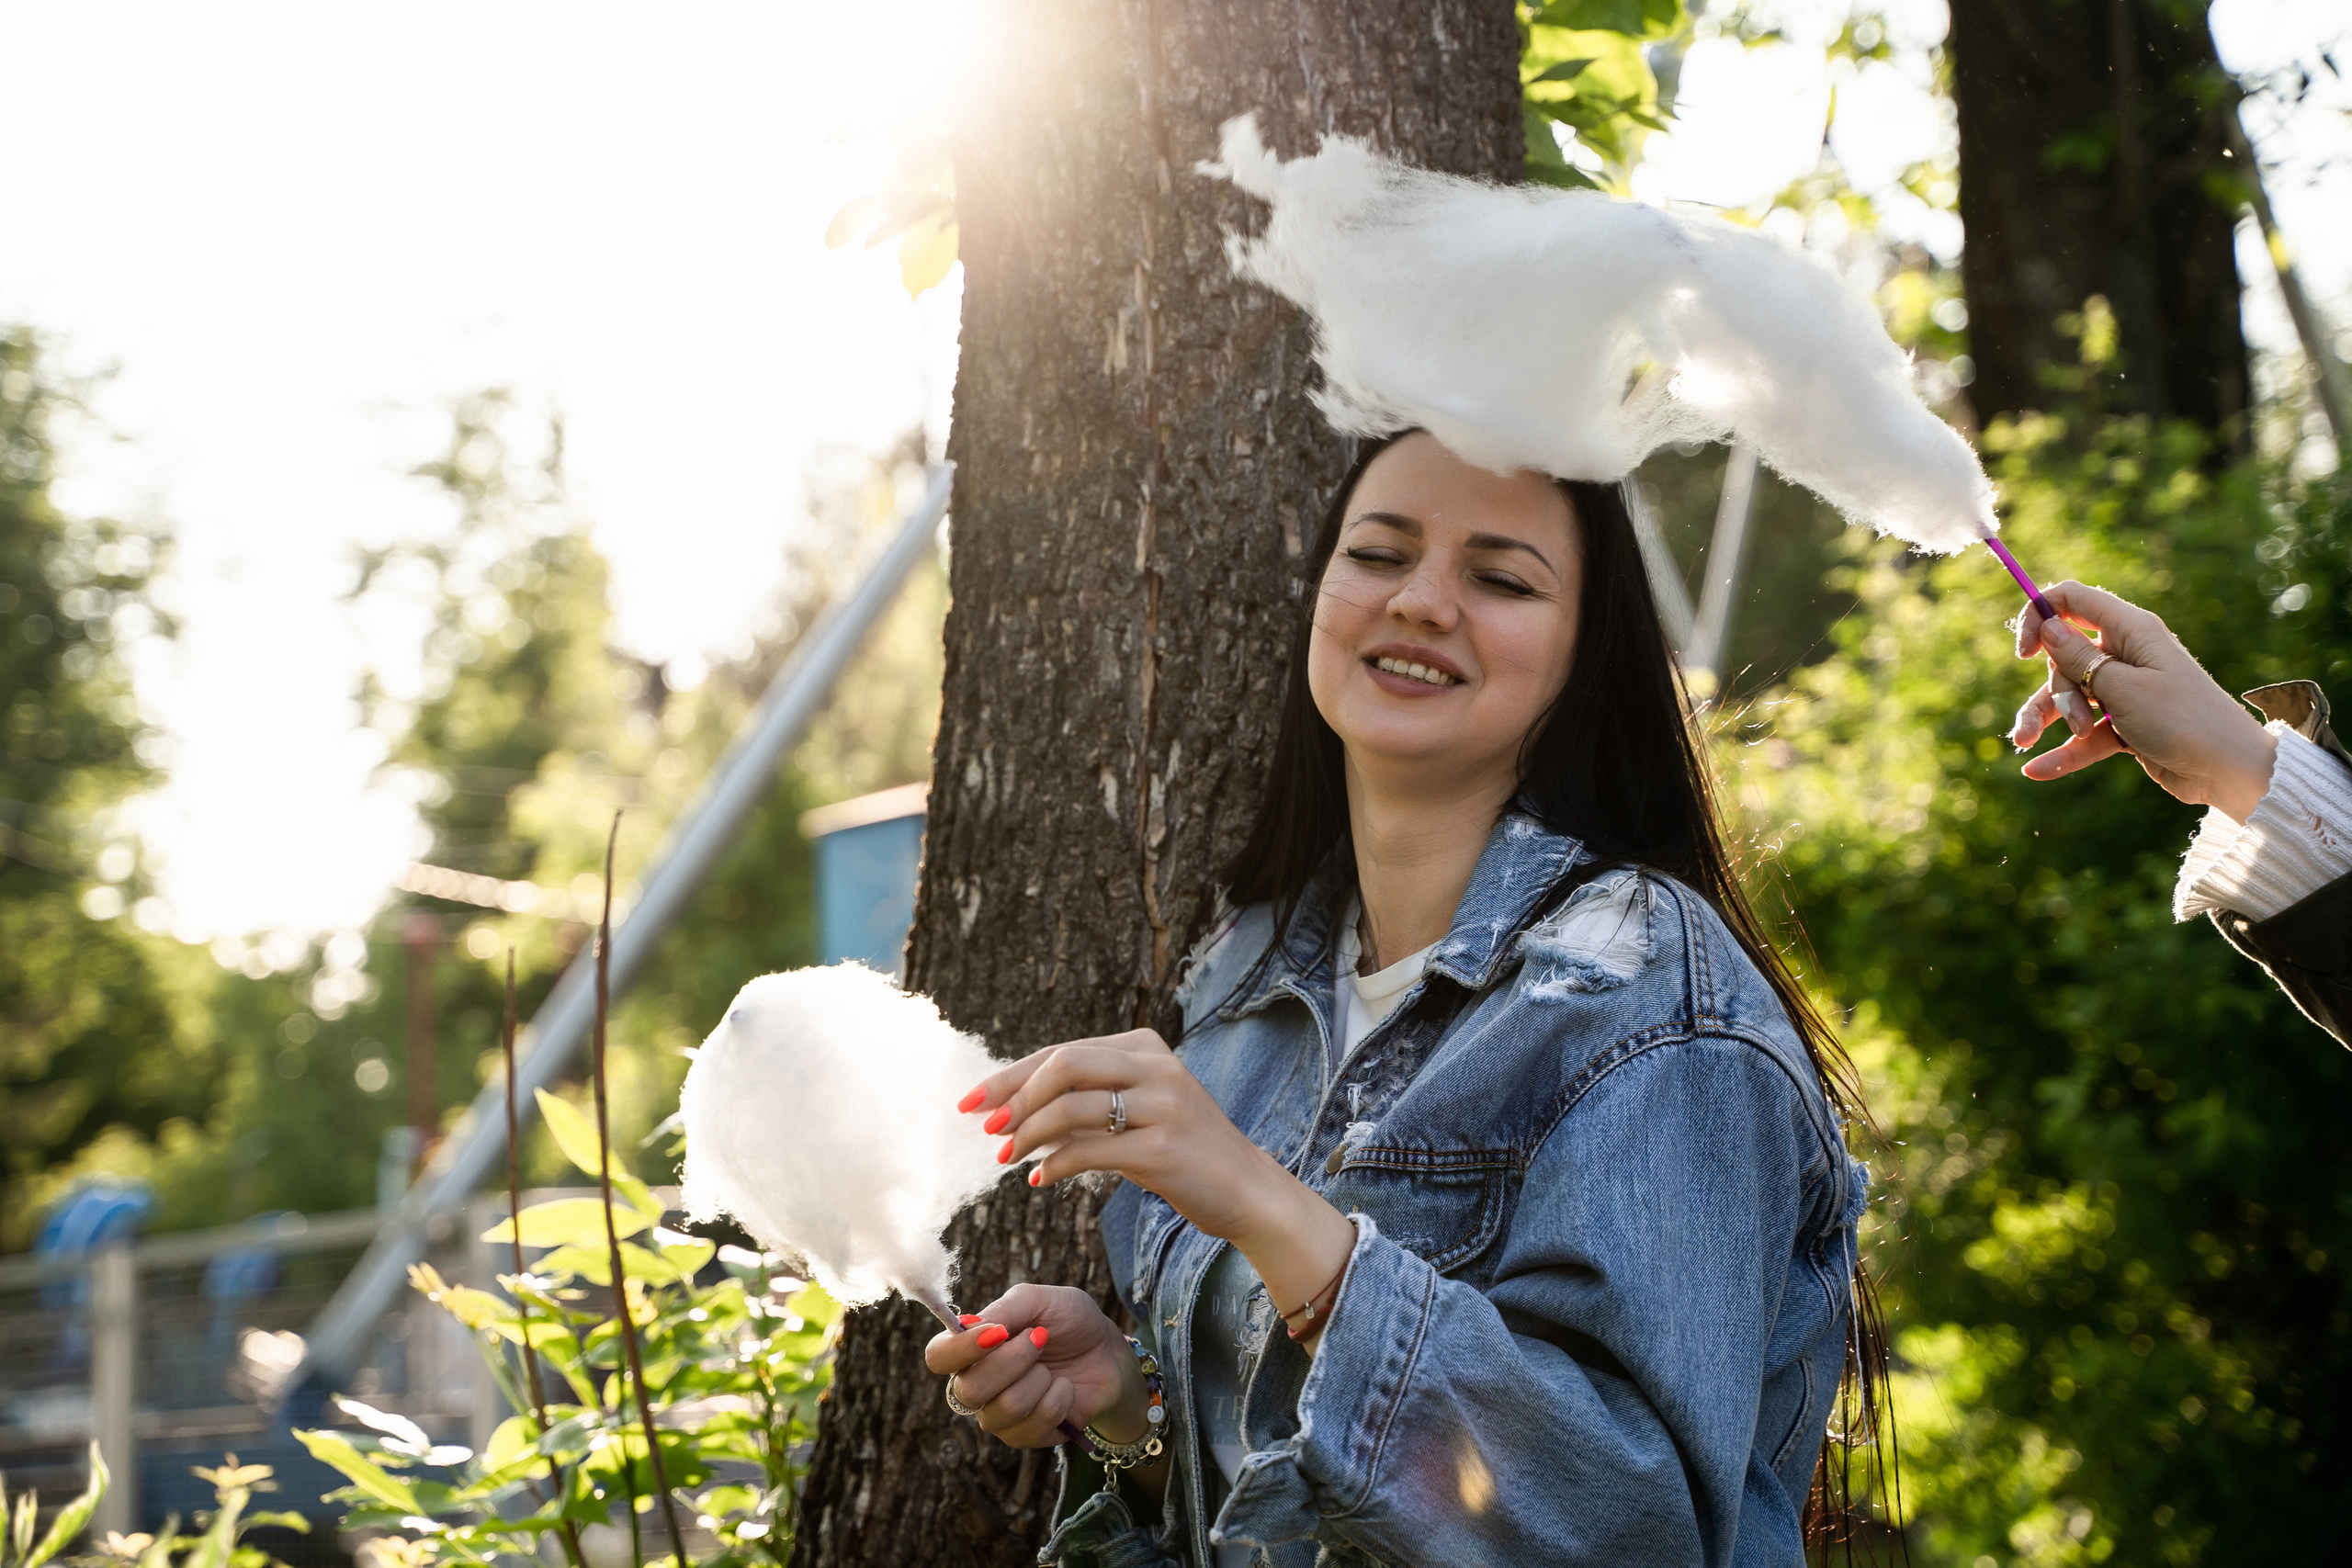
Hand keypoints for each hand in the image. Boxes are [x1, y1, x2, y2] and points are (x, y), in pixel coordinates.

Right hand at [921, 1284, 1145, 1447]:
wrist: (1109, 1353)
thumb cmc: (1070, 1322)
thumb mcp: (1041, 1299)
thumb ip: (1006, 1308)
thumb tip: (973, 1327)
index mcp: (971, 1349)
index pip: (938, 1357)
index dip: (960, 1349)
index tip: (997, 1334)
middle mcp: (977, 1385)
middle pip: (969, 1389)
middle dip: (1013, 1361)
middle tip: (1040, 1339)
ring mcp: (999, 1415)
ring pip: (1003, 1409)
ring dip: (1039, 1379)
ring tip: (1052, 1367)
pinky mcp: (1027, 1437)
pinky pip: (1034, 1425)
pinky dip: (1058, 1398)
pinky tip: (1065, 1388)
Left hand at [967, 1028, 1291, 1242]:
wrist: (1248, 1190)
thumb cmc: (1183, 1153)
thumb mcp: (1137, 1113)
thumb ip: (1086, 1102)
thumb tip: (1011, 1109)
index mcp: (1144, 1046)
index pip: (1062, 1050)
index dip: (1010, 1075)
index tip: (972, 1101)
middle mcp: (1156, 1067)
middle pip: (1063, 1064)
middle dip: (1013, 1096)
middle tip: (987, 1129)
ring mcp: (1164, 1105)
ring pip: (1071, 1106)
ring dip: (1027, 1134)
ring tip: (1006, 1158)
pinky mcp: (1164, 1149)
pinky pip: (1090, 1150)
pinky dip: (1054, 1164)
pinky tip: (1040, 1180)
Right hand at [2010, 580, 2277, 821]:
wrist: (2227, 769)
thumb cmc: (2182, 720)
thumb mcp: (2122, 687)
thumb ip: (2078, 657)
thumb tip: (2047, 624)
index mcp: (2131, 631)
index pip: (2071, 600)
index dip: (2039, 617)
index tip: (2023, 653)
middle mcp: (2125, 655)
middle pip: (2064, 658)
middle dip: (2055, 690)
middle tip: (2080, 720)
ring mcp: (2124, 691)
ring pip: (2069, 697)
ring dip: (2047, 719)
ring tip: (2026, 745)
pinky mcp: (2125, 725)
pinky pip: (2084, 734)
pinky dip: (2064, 751)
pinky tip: (2036, 770)